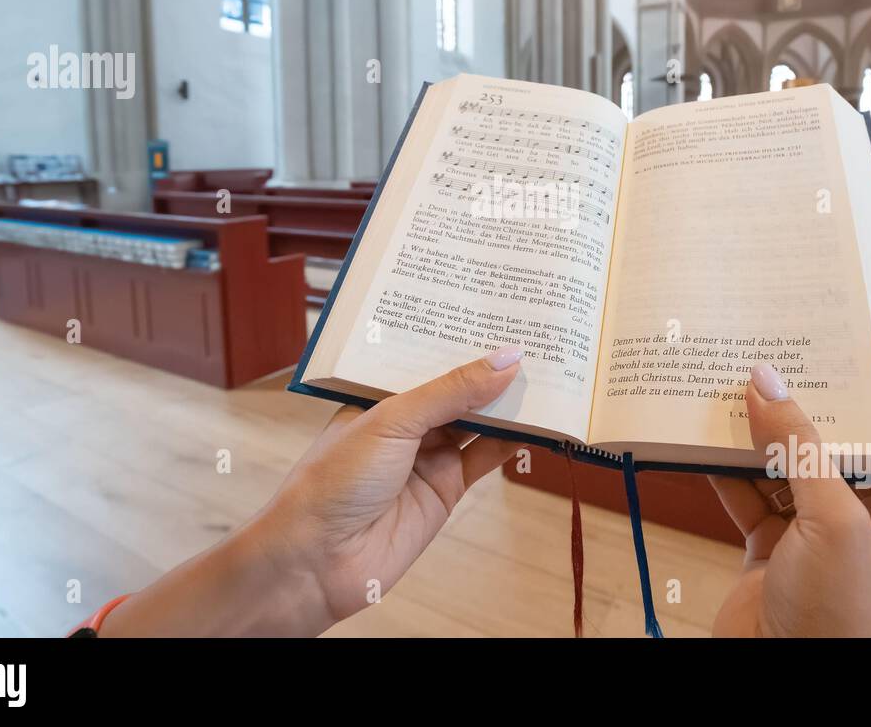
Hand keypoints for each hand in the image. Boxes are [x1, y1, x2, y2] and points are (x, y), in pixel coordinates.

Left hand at [97, 346, 523, 636]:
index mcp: (379, 392)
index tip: (502, 310)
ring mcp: (428, 455)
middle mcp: (406, 420)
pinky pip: (487, 458)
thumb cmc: (336, 479)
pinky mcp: (448, 490)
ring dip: (510, 402)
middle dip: (493, 366)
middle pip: (459, 388)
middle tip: (538, 334)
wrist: (318, 561)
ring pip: (479, 421)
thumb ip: (453, 391)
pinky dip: (514, 441)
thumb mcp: (392, 420)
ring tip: (552, 370)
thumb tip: (508, 357)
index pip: (428, 355)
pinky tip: (540, 419)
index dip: (462, 335)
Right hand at [708, 363, 870, 636]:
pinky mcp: (769, 560)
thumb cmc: (839, 620)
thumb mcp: (834, 522)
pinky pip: (749, 504)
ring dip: (756, 444)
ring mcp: (814, 548)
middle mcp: (865, 536)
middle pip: (828, 460)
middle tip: (770, 367)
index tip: (825, 365)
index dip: (855, 410)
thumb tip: (767, 382)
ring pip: (783, 479)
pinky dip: (727, 475)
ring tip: (731, 393)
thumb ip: (800, 449)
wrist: (781, 688)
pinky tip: (707, 441)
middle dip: (797, 421)